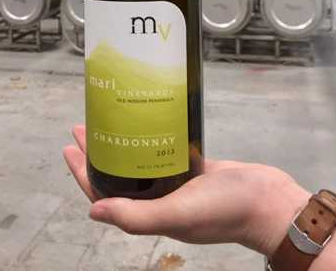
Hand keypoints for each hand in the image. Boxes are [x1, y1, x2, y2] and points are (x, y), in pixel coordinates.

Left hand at [63, 125, 309, 257]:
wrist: (266, 202)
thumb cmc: (223, 210)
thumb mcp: (176, 214)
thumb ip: (135, 215)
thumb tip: (92, 212)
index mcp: (149, 212)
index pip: (104, 192)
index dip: (83, 172)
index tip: (69, 146)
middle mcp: (159, 198)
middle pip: (118, 172)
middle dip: (99, 151)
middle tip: (85, 124)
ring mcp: (177, 182)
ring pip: (139, 160)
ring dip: (123, 141)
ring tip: (111, 118)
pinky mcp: (194, 167)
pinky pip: (165, 150)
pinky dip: (152, 137)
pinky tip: (147, 120)